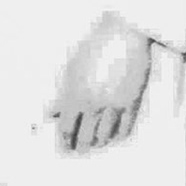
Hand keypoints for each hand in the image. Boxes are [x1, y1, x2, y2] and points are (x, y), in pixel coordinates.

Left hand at [49, 11, 153, 153]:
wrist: (123, 34)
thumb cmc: (94, 47)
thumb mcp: (70, 69)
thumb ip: (62, 93)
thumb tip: (53, 113)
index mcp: (74, 94)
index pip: (65, 128)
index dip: (63, 140)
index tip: (62, 147)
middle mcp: (93, 103)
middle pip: (84, 137)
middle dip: (79, 147)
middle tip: (76, 151)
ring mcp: (113, 104)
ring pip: (104, 136)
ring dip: (97, 143)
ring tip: (93, 144)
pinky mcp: (132, 102)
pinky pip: (125, 129)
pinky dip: (118, 136)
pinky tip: (114, 137)